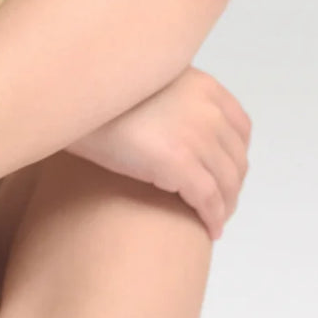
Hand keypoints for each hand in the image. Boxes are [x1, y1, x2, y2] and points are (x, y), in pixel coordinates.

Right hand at [66, 68, 251, 239]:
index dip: (236, 157)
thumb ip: (169, 100)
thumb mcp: (147, 86)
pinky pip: (207, 199)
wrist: (78, 105)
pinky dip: (214, 218)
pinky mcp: (179, 164)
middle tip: (223, 207)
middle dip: (232, 187)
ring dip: (226, 207)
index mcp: (204, 88)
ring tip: (217, 223)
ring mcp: (196, 137)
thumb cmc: (101, 101)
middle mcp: (208, 110)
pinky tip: (211, 230)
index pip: (239, 128)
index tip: (227, 176)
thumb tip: (164, 122)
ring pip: (225, 182)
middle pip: (236, 158)